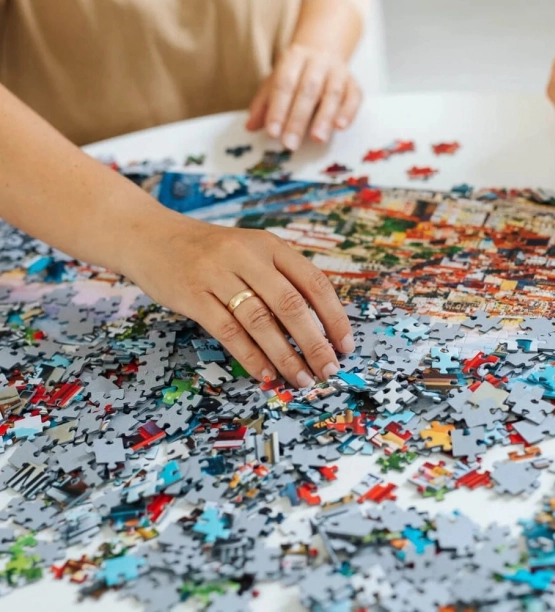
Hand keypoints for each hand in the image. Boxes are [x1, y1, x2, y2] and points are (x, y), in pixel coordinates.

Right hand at [122, 211, 354, 387]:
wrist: (149, 236)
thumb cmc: (208, 251)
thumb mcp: (249, 252)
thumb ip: (278, 279)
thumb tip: (313, 328)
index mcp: (269, 244)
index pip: (313, 281)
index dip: (334, 316)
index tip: (345, 344)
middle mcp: (246, 255)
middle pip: (291, 304)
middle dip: (314, 342)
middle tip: (328, 370)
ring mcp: (217, 274)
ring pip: (260, 320)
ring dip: (285, 355)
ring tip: (300, 379)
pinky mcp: (192, 295)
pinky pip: (227, 330)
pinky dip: (250, 355)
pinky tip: (264, 374)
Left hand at [245, 43, 361, 150]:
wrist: (325, 50)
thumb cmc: (296, 74)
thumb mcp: (275, 82)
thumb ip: (263, 105)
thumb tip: (250, 126)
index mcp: (294, 58)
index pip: (284, 83)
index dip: (278, 108)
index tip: (273, 132)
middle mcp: (318, 61)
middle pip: (308, 90)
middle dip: (298, 119)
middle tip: (290, 143)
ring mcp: (338, 71)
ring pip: (332, 93)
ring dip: (324, 118)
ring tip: (317, 139)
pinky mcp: (354, 83)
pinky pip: (354, 97)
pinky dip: (348, 112)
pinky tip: (340, 127)